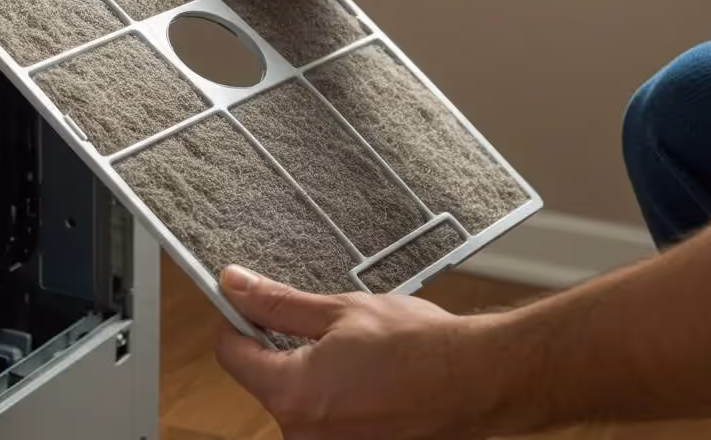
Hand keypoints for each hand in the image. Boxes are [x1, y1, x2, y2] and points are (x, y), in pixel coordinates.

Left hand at [214, 265, 518, 439]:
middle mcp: (303, 434)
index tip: (251, 307)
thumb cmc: (418, 346)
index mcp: (292, 394)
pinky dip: (340, 399)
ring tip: (359, 358)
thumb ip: (278, 304)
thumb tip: (235, 286)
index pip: (233, 355)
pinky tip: (370, 382)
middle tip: (328, 331)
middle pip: (266, 382)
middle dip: (285, 352)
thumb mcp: (340, 311)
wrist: (477, 378)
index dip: (238, 322)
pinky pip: (328, 422)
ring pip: (299, 403)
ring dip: (316, 377)